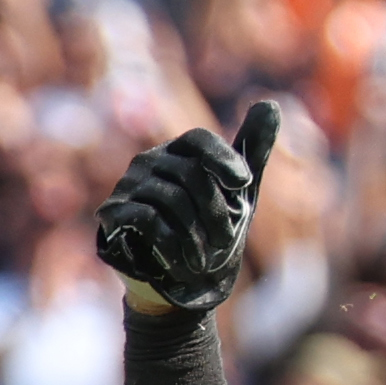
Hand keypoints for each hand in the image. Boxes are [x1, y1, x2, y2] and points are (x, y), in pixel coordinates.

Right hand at [93, 102, 282, 311]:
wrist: (181, 281)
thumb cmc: (211, 233)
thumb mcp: (239, 195)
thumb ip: (252, 151)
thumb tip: (271, 103)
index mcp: (179, 153)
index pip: (199, 139)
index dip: (224, 159)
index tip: (244, 184)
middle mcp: (150, 161)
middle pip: (191, 174)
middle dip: (216, 212)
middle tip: (226, 241)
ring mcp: (128, 185)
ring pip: (173, 200)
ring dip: (197, 236)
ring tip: (204, 260)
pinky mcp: (113, 213)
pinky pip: (148, 219)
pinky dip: (174, 246)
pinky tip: (184, 263)